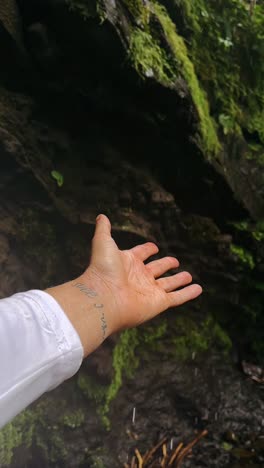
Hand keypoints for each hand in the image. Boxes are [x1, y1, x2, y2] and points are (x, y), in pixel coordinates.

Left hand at [82, 214, 201, 329]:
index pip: (141, 254)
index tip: (154, 247)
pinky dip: (188, 294)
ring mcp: (149, 291)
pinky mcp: (159, 303)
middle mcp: (139, 277)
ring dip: (179, 280)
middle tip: (175, 261)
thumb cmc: (102, 270)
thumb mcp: (103, 242)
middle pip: (157, 269)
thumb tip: (101, 216)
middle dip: (166, 265)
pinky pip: (177, 297)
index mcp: (128, 262)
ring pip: (169, 284)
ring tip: (189, 276)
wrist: (103, 298)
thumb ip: (104, 229)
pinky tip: (198, 289)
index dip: (147, 250)